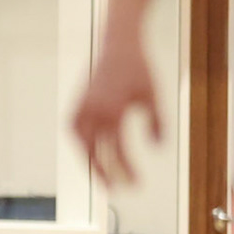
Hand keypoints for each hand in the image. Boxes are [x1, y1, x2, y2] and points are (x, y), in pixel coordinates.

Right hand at [72, 31, 160, 186]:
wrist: (117, 43)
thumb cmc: (139, 69)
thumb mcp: (153, 96)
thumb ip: (156, 123)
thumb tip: (156, 148)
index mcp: (113, 112)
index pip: (117, 151)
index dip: (127, 169)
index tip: (136, 183)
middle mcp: (93, 112)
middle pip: (96, 153)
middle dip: (107, 173)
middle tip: (118, 190)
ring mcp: (82, 108)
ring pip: (82, 144)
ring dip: (90, 162)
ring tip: (101, 176)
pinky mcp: (78, 103)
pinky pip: (76, 131)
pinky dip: (82, 145)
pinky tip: (91, 153)